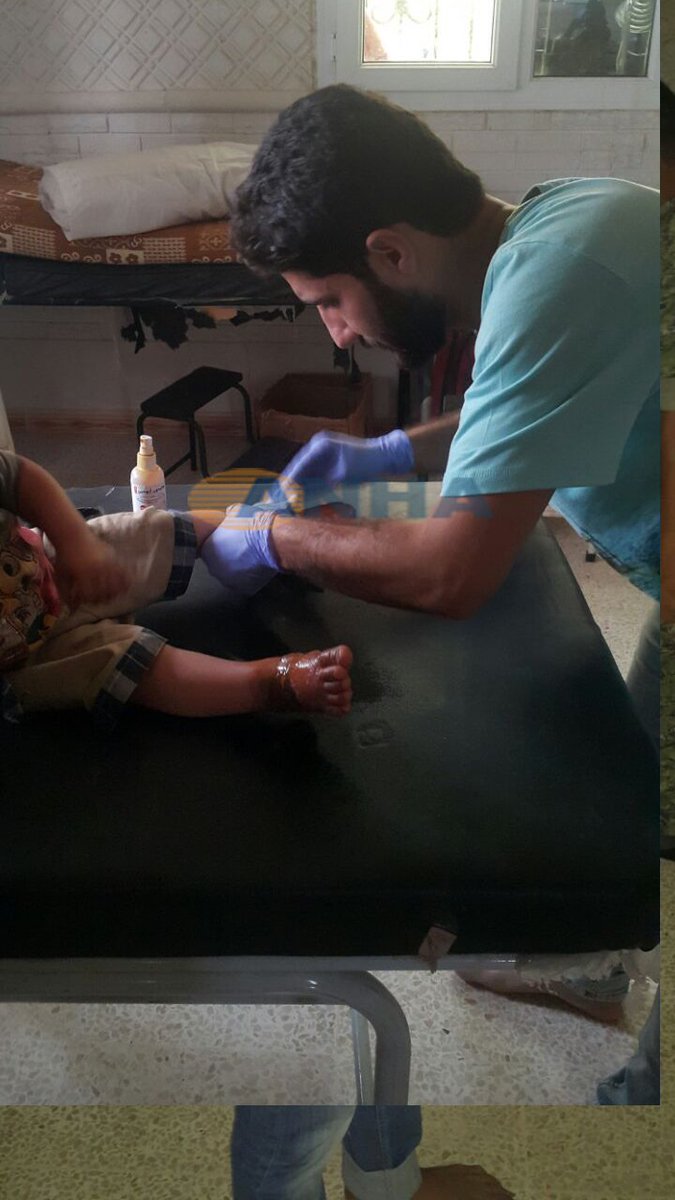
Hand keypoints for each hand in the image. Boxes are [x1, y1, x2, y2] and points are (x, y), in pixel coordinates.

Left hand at [54, 530, 130, 608]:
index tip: (88, 600)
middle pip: (104, 593)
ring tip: (113, 595)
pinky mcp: (112, 557)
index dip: (90, 601)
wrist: (72, 535)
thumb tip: (73, 610)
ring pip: (116, 584)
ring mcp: (105, 563)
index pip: (91, 596)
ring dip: (115, 592)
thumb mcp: (61, 577)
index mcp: (82, 576)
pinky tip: (126, 586)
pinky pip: (122, 571)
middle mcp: (95, 571)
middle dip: (102, 598)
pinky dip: (125, 580)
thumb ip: (66, 594)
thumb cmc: (64, 557)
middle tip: (99, 598)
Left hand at [200, 503, 281, 598]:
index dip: (224, 546)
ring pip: (233, 577)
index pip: (211, 552)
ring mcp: (229, 582)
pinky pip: (246, 584)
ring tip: (253, 558)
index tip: (234, 542)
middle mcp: (214, 569)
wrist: (270, 541)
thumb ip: (228, 515)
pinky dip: (252, 578)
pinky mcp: (244, 589)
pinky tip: (259, 567)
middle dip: (231, 560)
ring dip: (240, 570)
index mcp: (207, 551)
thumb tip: (230, 512)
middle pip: (220, 566)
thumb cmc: (252, 525)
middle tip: (244, 550)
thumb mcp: (236, 512)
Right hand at [269, 429, 413, 508]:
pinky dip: (307, 484)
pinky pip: (313, 473)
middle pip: (299, 467)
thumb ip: (326, 481)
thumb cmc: (366, 463)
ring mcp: (323, 453)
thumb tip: (308, 493)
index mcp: (321, 446)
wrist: (383, 456)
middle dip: (290, 483)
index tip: (281, 493)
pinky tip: (301, 495)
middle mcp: (318, 447)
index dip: (290, 480)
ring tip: (286, 499)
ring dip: (297, 484)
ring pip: (305, 470)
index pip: (300, 464)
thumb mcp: (345, 474)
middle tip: (280, 499)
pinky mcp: (328, 460)